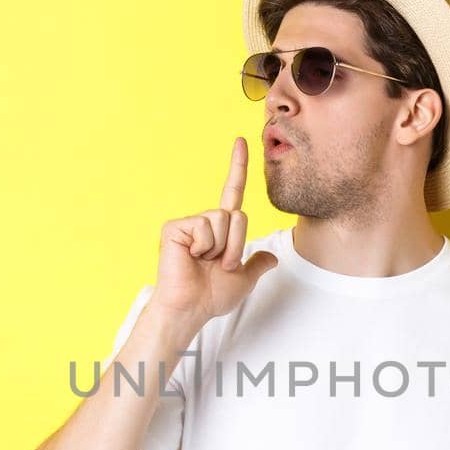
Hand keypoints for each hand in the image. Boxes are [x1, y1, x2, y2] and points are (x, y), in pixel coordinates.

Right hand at [150, 136, 279, 326]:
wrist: (191, 308)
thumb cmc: (211, 296)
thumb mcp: (244, 280)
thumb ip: (257, 264)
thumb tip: (272, 258)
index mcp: (221, 230)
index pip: (233, 192)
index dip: (238, 167)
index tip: (242, 140)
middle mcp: (206, 222)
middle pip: (238, 215)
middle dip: (237, 244)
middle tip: (222, 265)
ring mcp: (190, 223)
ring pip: (224, 219)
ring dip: (222, 247)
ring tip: (205, 262)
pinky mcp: (176, 227)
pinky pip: (205, 227)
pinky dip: (205, 246)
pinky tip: (192, 257)